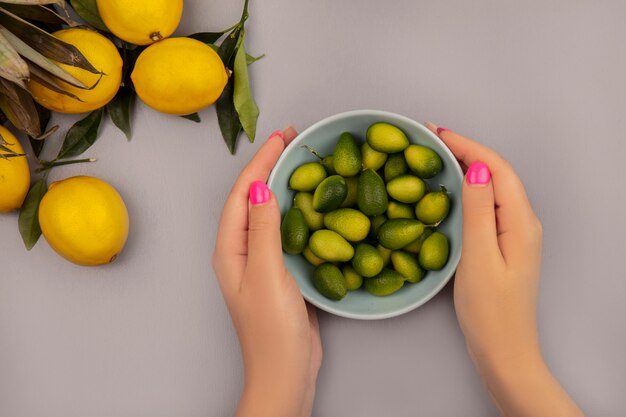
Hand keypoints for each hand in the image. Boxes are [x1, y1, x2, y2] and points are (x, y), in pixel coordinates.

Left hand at [213, 128, 321, 416]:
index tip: (282, 136)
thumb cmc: (272, 330)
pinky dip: (296, 209)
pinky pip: (284, 229)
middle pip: (252, 197)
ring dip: (282, 184)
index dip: (260, 162)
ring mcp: (260, 260)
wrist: (285, 371)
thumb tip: (261, 188)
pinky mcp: (279, 270)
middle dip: (270, 165)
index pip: (242, 193)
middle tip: (293, 140)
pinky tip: (311, 202)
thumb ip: (263, 231)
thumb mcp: (266, 275)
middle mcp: (241, 250)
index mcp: (230, 248)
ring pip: (269, 211)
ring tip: (301, 160)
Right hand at [426, 123, 583, 415]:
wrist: (504, 352)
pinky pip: (483, 205)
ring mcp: (512, 234)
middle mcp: (521, 222)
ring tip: (432, 155)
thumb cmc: (490, 312)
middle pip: (494, 173)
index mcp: (520, 221)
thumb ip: (478, 211)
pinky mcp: (500, 244)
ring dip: (463, 166)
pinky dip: (464, 189)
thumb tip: (475, 167)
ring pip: (488, 187)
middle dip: (463, 150)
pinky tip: (445, 189)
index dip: (467, 145)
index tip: (436, 132)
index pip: (496, 168)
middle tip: (428, 138)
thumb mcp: (479, 258)